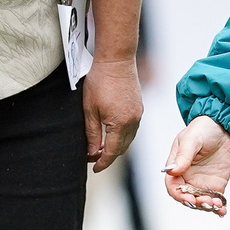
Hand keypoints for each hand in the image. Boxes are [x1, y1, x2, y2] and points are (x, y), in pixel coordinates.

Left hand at [82, 56, 143, 171]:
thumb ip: (92, 133)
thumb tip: (92, 151)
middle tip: (93, 159)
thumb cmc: (100, 81)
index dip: (102, 162)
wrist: (116, 60)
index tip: (94, 168)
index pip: (112, 152)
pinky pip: (132, 128)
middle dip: (108, 156)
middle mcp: (133, 122)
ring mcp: (138, 114)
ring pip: (128, 139)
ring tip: (100, 148)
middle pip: (122, 148)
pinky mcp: (139, 107)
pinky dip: (122, 136)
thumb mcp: (90, 110)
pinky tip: (112, 133)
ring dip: (116, 146)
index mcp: (120, 124)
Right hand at [161, 115, 229, 215]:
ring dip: (207, 207)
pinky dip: (219, 208)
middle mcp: (187, 178)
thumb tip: (172, 171)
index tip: (189, 197)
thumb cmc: (202, 129)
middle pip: (187, 197)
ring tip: (217, 205)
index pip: (173, 186)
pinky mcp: (216, 185)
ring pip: (201, 201)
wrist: (223, 126)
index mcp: (177, 167)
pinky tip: (222, 211)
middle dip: (196, 203)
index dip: (179, 195)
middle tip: (207, 202)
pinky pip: (216, 199)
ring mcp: (202, 183)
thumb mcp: (191, 139)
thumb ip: (183, 156)